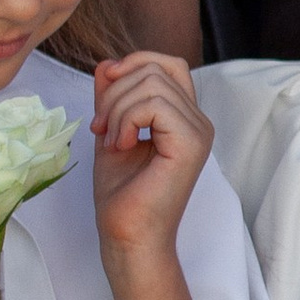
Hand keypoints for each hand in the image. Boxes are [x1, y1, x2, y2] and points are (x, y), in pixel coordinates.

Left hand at [90, 52, 211, 270]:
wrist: (127, 236)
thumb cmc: (122, 194)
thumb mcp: (111, 130)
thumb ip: (113, 97)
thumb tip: (107, 63)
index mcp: (184, 118)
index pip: (168, 65)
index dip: (133, 64)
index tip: (104, 89)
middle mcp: (198, 121)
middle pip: (157, 69)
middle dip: (116, 91)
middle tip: (101, 126)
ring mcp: (198, 132)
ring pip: (153, 85)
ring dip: (117, 109)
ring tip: (111, 140)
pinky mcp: (190, 144)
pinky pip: (155, 105)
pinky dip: (126, 120)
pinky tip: (120, 145)